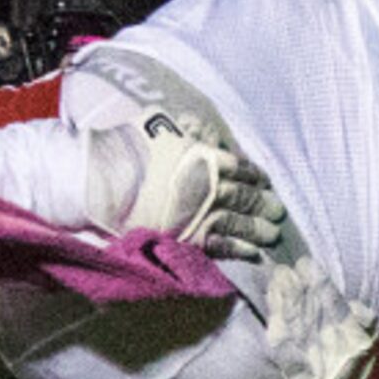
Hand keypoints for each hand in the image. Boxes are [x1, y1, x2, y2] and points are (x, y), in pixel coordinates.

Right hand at [83, 110, 284, 260]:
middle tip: (277, 211)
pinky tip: (253, 253)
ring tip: (272, 235)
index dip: (255, 176)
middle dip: (263, 204)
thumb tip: (200, 129)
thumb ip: (184, 128)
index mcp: (204, 155)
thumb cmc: (125, 148)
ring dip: (258, 229)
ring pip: (239, 222)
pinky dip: (239, 249)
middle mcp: (209, 184)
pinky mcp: (188, 236)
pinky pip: (221, 245)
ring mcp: (200, 212)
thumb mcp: (156, 125)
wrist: (101, 180)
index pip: (239, 166)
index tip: (264, 182)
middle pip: (245, 196)